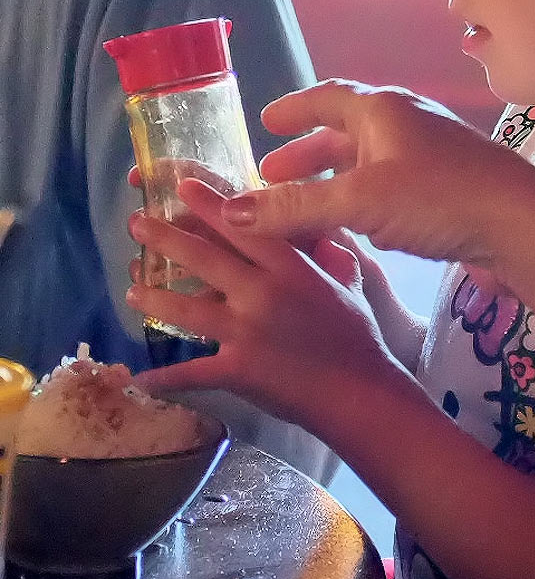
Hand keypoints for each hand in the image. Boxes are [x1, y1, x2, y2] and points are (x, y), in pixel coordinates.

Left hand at [126, 177, 400, 429]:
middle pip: (205, 258)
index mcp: (291, 268)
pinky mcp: (238, 370)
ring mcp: (247, 332)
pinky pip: (192, 373)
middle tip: (137, 223)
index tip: (183, 186)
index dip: (211, 204)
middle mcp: (263, 293)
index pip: (245, 227)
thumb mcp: (348, 282)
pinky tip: (140, 378)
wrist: (360, 393)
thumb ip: (328, 254)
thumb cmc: (358, 336)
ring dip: (155, 298)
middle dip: (166, 238)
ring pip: (188, 309)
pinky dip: (164, 379)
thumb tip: (320, 230)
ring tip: (131, 290)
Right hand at [218, 80, 534, 267]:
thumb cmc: (440, 198)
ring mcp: (430, 158)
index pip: (327, 98)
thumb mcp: (359, 201)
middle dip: (307, 155)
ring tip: (302, 208)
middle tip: (271, 177)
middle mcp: (406, 125)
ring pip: (368, 166)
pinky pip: (389, 191)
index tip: (264, 123)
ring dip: (333, 184)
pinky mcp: (447, 192)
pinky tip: (353, 231)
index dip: (293, 110)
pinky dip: (361, 204)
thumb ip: (296, 207)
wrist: (524, 226)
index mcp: (383, 110)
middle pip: (346, 134)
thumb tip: (230, 211)